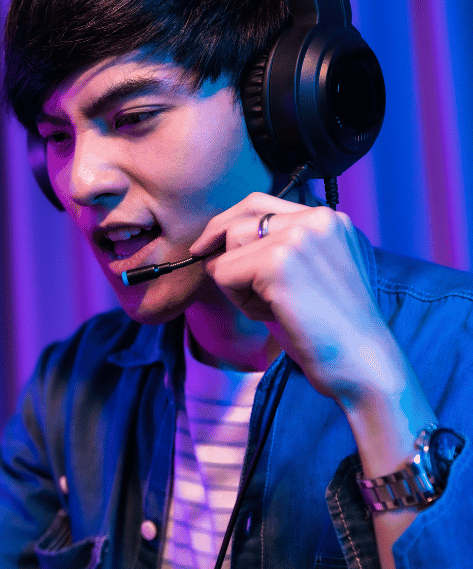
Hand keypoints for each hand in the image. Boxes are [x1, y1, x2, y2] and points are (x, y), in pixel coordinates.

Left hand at [188, 193, 404, 402]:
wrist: (362, 363)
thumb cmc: (331, 327)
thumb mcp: (308, 273)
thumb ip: (275, 248)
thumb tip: (215, 243)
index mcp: (329, 218)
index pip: (258, 204)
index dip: (226, 225)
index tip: (206, 247)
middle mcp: (317, 218)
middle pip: (238, 221)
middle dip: (228, 256)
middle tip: (238, 288)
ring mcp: (298, 236)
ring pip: (228, 247)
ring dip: (236, 282)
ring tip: (272, 307)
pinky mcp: (278, 262)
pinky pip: (223, 272)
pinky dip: (238, 299)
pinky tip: (272, 314)